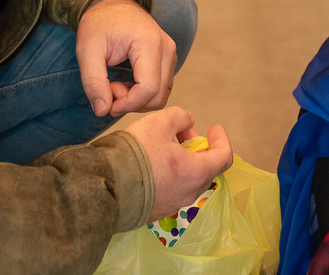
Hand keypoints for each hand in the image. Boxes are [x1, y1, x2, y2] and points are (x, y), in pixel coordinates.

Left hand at [76, 0, 177, 116]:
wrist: (112, 2)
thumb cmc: (99, 23)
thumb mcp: (87, 51)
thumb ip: (93, 82)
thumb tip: (102, 111)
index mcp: (148, 43)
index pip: (148, 89)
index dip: (127, 104)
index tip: (107, 101)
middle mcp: (166, 48)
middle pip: (158, 96)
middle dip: (132, 102)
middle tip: (109, 89)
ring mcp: (171, 53)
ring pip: (162, 94)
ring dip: (137, 99)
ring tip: (116, 84)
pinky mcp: (169, 58)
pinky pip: (162, 86)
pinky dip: (144, 93)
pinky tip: (126, 81)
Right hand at [125, 107, 232, 222]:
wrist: (104, 187)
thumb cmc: (136, 153)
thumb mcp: (159, 122)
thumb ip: (180, 117)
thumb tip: (187, 122)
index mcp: (196, 172)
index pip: (224, 158)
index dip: (222, 140)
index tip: (214, 128)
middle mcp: (188, 193)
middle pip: (204, 168)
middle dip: (198, 147)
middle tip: (183, 132)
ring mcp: (171, 205)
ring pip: (187, 179)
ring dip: (183, 160)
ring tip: (163, 144)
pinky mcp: (154, 211)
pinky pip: (170, 190)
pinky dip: (170, 174)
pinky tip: (151, 163)